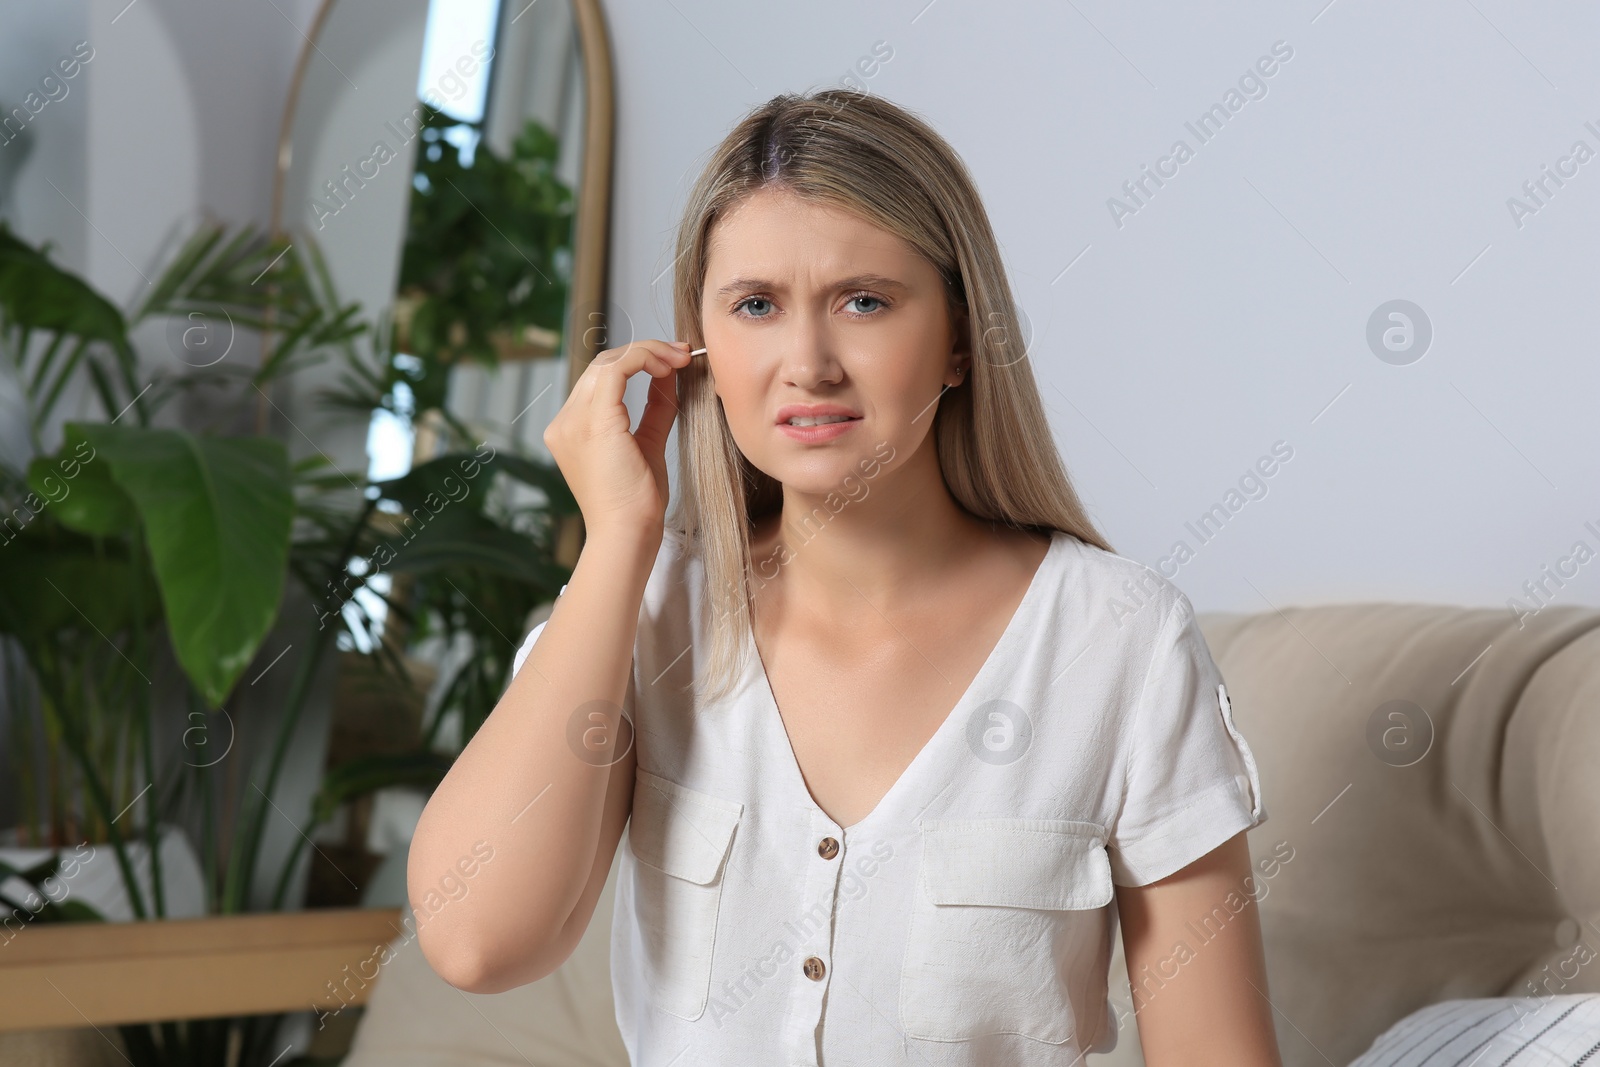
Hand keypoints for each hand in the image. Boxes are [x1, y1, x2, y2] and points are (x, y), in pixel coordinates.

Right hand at [542, 338, 692, 541]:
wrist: (629, 534)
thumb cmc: (638, 502)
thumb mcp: (649, 443)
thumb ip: (655, 408)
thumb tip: (669, 374)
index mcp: (572, 430)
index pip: (601, 378)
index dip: (637, 360)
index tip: (674, 360)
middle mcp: (565, 422)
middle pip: (602, 365)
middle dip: (645, 352)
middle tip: (682, 353)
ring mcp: (573, 421)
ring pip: (607, 361)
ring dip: (648, 352)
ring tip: (680, 357)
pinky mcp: (592, 422)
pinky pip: (615, 370)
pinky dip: (643, 359)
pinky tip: (668, 366)